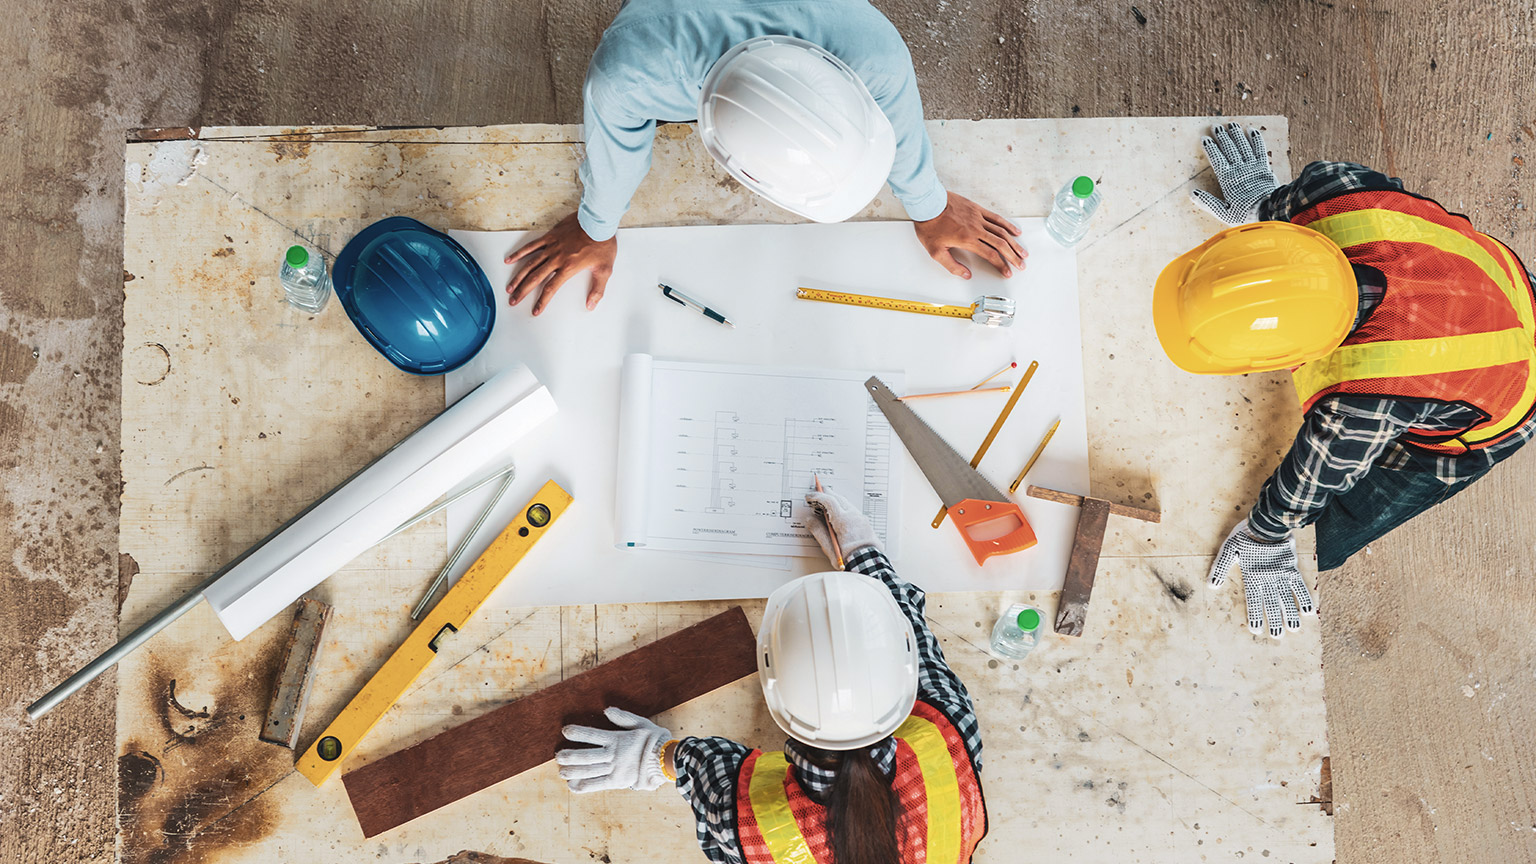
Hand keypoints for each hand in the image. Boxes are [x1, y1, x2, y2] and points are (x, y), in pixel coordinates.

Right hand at [504, 212, 617, 314]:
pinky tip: (510, 260)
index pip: (551, 289)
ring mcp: (551, 247)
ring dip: (518, 277)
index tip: (535, 310)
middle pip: (535, 278)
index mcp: (569, 268)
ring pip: (530, 264)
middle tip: (513, 301)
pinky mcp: (549, 237)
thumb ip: (597, 290)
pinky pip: (531, 246)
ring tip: (509, 287)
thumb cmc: (602, 243)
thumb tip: (591, 305)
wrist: (597, 221)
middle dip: (523, 291)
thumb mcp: (605, 270)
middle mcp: (557, 259)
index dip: (542, 301)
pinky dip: (519, 253)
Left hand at [554, 707, 671, 792]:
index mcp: (617, 739)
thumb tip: (607, 710)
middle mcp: (613, 755)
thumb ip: (623, 717)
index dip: (578, 733)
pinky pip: (598, 784)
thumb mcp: (641, 722)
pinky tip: (573, 785)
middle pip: (586, 755)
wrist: (666, 760)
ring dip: (573, 771)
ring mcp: (614, 769)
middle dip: (569, 755)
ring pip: (589, 770)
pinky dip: (584, 786)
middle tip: (557, 756)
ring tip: (561, 771)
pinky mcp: (617, 781)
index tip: (565, 731)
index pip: (592, 735)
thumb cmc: (655, 739)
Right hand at [804, 488, 879, 563]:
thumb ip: (818, 531)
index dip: (817, 496)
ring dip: (836, 499)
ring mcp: (860, 518)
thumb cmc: (849, 558)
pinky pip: (852, 509)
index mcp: (843, 520)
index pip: (828, 501)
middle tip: (817, 492)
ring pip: (846, 502)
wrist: (869, 564)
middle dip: (826, 493)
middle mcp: (853, 516)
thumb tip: (809, 520)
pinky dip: (843, 506)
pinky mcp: (865, 522)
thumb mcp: (828, 547)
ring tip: (827, 501)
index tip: (809, 496)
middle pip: (838, 497)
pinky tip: (840, 512)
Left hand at [912, 192, 1025, 279]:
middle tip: (1021, 264)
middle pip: (1001, 244)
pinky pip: (996, 218)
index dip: (1001, 265)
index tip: (1007, 272)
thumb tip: (966, 274)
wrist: (928, 203)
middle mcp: (976, 229)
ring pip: (1002, 231)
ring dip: (1014, 243)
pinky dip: (1007, 225)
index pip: (990, 255)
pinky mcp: (977, 209)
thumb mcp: (935, 252)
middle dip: (1013, 256)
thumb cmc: (930, 226)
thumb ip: (952, 265)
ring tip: (1023, 252)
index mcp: (967, 240)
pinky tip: (1015, 231)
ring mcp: (978, 218)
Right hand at [1190, 122, 1277, 225]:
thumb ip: (1208, 202)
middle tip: (1216, 126)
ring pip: (1243, 146)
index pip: (1216, 159)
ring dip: (1236, 134)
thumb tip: (1192, 193)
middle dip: (1222, 136)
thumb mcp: (1223, 212)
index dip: (1210, 148)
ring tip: (1231, 124)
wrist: (1269, 211)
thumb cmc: (1245, 213)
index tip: (1205, 138)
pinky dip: (1256, 139)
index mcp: (1227, 179)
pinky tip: (1252, 131)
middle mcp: (1239, 169)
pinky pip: (1260, 150)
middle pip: (1229, 149)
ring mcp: (1252, 166)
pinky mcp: (1264, 167)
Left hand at [1208, 521, 1315, 637]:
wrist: (1268, 523)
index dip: (1255, 616)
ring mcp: (1282, 575)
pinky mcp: (1292, 569)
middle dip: (1274, 621)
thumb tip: (1211, 586)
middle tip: (1276, 636)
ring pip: (1287, 599)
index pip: (1254, 601)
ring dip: (1290, 615)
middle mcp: (1268, 579)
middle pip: (1272, 604)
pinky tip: (1309, 612)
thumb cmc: (1245, 536)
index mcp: (1252, 576)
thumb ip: (1220, 568)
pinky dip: (1305, 599)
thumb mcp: (1228, 550)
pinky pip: (1300, 587)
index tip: (1256, 630)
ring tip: (1293, 630)